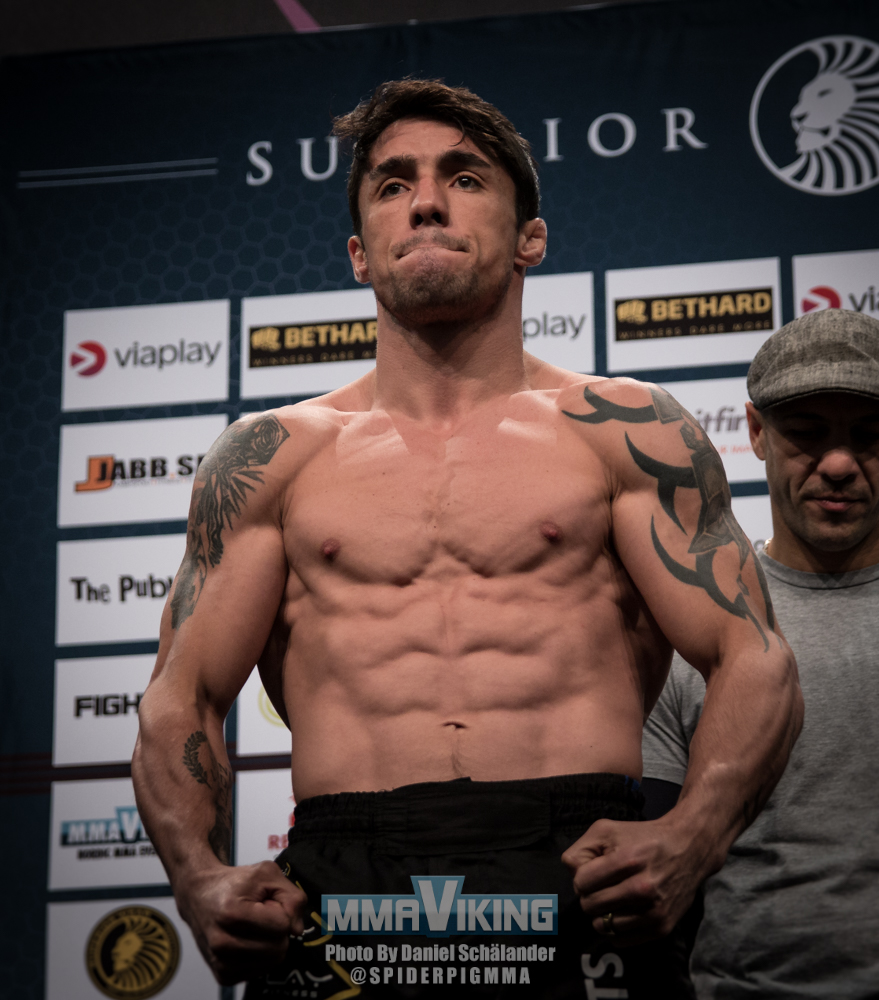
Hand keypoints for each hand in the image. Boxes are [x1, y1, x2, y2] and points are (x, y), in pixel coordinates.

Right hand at [176, 861, 308, 984]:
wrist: (200, 895)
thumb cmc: (235, 883)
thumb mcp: (267, 874)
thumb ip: (292, 896)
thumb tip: (296, 929)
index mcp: (232, 914)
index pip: (282, 925)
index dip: (281, 910)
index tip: (267, 902)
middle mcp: (222, 943)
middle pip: (279, 947)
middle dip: (277, 928)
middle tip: (261, 914)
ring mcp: (221, 963)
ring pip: (272, 961)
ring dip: (270, 941)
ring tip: (254, 926)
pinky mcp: (223, 976)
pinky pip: (262, 970)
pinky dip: (261, 954)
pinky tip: (248, 938)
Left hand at [561, 816, 709, 946]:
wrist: (687, 849)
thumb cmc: (641, 837)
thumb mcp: (606, 830)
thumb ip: (581, 849)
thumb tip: (572, 874)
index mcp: (627, 860)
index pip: (581, 882)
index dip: (582, 877)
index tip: (593, 872)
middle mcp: (642, 888)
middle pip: (589, 905)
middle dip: (590, 895)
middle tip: (602, 886)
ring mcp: (653, 911)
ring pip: (603, 925)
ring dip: (602, 913)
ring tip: (614, 898)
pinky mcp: (662, 928)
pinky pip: (620, 940)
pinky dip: (616, 929)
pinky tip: (623, 911)